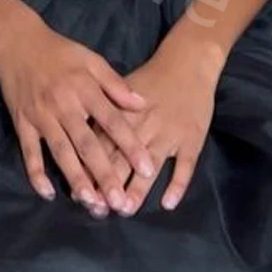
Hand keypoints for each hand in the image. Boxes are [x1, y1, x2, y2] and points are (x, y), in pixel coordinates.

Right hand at [0, 13, 156, 212]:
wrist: (17, 40)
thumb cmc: (59, 51)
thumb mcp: (91, 59)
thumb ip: (116, 83)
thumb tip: (142, 104)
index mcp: (84, 88)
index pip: (112, 121)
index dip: (130, 145)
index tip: (147, 168)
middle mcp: (63, 104)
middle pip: (87, 143)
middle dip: (104, 173)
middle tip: (120, 202)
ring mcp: (41, 115)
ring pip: (61, 151)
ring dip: (75, 178)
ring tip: (91, 202)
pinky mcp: (22, 122)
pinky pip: (29, 151)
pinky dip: (36, 173)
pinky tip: (48, 193)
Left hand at [89, 26, 222, 215]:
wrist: (188, 61)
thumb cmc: (151, 77)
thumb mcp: (121, 88)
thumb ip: (101, 112)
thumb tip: (79, 135)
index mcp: (123, 113)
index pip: (102, 145)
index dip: (90, 169)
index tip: (80, 193)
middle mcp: (144, 125)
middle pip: (123, 159)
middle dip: (110, 186)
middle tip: (99, 210)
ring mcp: (169, 133)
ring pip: (150, 165)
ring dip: (138, 189)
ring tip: (126, 210)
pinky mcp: (191, 139)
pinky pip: (185, 165)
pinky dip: (177, 184)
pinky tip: (168, 203)